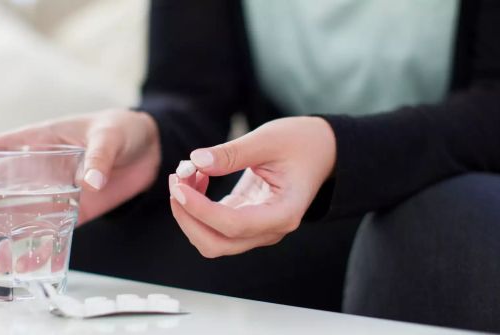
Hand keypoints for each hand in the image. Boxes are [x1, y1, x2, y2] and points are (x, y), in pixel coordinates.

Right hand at [0, 109, 160, 239]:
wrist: (152, 149)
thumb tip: (88, 182)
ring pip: (19, 210)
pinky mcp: (76, 209)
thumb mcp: (109, 136)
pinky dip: (35, 244)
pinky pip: (51, 228)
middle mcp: (42, 167)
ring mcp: (57, 190)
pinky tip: (19, 260)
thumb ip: (98, 157)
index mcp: (42, 139)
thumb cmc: (124, 130)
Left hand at [168, 116, 335, 257]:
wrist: (322, 150)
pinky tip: (198, 176)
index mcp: (284, 212)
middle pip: (216, 244)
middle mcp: (270, 229)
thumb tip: (196, 161)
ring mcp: (258, 229)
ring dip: (190, 212)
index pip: (233, 226)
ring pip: (211, 239)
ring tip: (187, 173)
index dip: (200, 210)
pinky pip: (214, 225)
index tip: (181, 186)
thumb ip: (232, 153)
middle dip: (188, 216)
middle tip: (177, 180)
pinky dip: (198, 205)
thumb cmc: (301, 143)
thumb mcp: (268, 139)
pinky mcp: (246, 220)